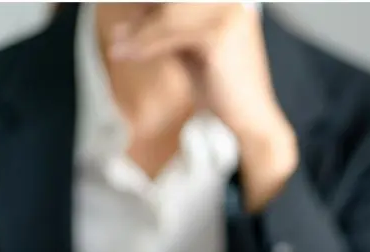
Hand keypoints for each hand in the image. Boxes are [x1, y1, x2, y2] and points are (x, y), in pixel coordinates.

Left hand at [109, 3, 297, 210]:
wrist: (252, 122)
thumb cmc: (224, 89)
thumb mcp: (190, 50)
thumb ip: (165, 30)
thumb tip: (125, 16)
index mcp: (227, 0)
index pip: (177, 0)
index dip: (146, 7)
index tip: (124, 13)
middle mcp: (230, 0)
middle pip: (170, 2)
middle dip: (140, 13)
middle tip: (116, 31)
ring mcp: (227, 11)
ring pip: (167, 14)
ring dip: (138, 32)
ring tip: (118, 48)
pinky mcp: (219, 31)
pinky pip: (170, 31)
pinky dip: (145, 43)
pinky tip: (125, 53)